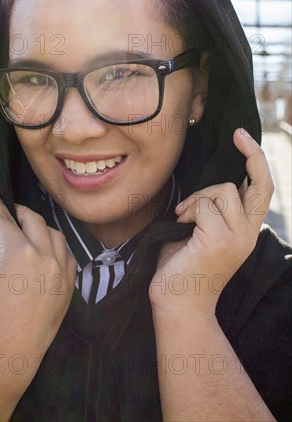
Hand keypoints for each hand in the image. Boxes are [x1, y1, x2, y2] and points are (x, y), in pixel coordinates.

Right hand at [0, 189, 76, 394]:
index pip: (5, 221)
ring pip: (56, 235)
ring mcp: (62, 274)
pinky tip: (45, 250)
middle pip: (35, 221)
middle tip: (8, 212)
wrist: (5, 359)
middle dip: (20, 212)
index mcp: (20, 254)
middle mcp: (46, 259)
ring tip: (26, 231)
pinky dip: (56, 247)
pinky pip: (67, 256)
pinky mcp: (69, 288)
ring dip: (40, 228)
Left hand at [149, 128, 273, 318]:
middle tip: (237, 136)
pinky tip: (179, 223)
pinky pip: (204, 204)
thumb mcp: (201, 231)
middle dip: (252, 154)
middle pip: (260, 183)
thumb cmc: (183, 266)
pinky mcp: (219, 239)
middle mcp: (248, 233)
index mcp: (245, 230)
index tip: (243, 138)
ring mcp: (237, 237)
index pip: (262, 190)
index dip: (257, 161)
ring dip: (199, 197)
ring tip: (184, 215)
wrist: (177, 304)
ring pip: (223, 189)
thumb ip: (210, 208)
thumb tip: (207, 182)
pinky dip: (188, 209)